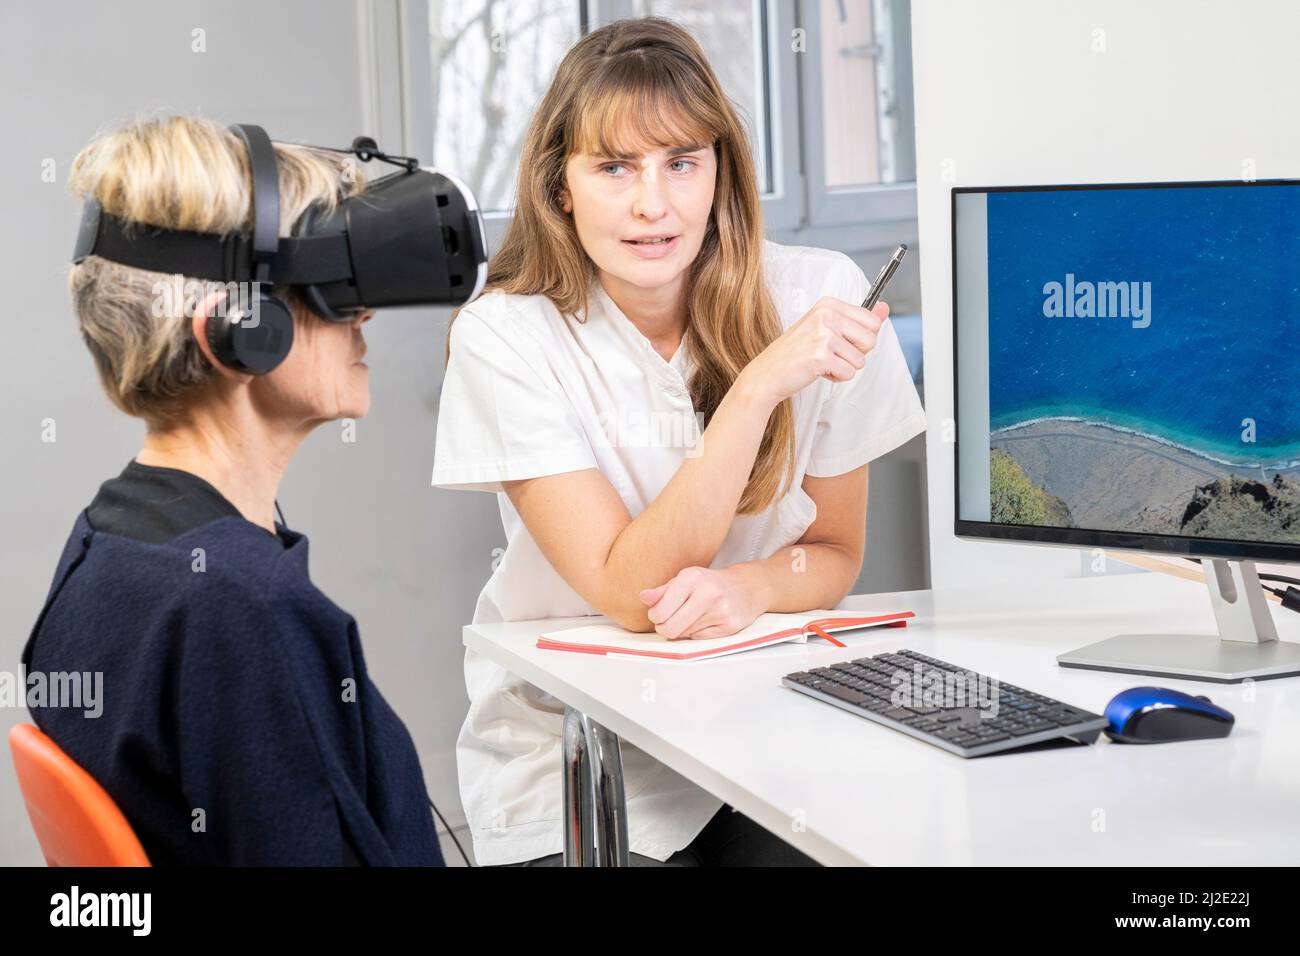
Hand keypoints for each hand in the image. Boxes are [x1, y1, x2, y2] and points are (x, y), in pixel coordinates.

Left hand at [638, 565, 768, 639]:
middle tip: (667, 622)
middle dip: (664, 628)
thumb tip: (643, 597)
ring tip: (690, 617)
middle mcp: (708, 593)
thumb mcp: (685, 580)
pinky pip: (700, 639)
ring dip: (682, 630)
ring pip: (684, 635)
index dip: (655, 617)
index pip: (661, 610)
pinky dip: (697, 633)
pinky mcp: (730, 626)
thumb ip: (662, 591)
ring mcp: (721, 610)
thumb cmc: (710, 583)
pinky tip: (704, 622)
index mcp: (692, 578)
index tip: (658, 614)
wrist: (747, 587)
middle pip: (671, 628)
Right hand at [736, 297, 887, 407]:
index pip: (872, 322)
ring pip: (860, 360)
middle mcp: (827, 315)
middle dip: (855, 353)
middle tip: (831, 354)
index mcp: (829, 304)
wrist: (768, 373)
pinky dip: (836, 377)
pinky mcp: (821, 356)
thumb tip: (884, 309)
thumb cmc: (796, 352)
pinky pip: (849, 373)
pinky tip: (818, 371)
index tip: (840, 341)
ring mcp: (824, 335)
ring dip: (843, 367)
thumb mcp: (826, 329)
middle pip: (871, 340)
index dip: (860, 339)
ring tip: (821, 362)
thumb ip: (858, 319)